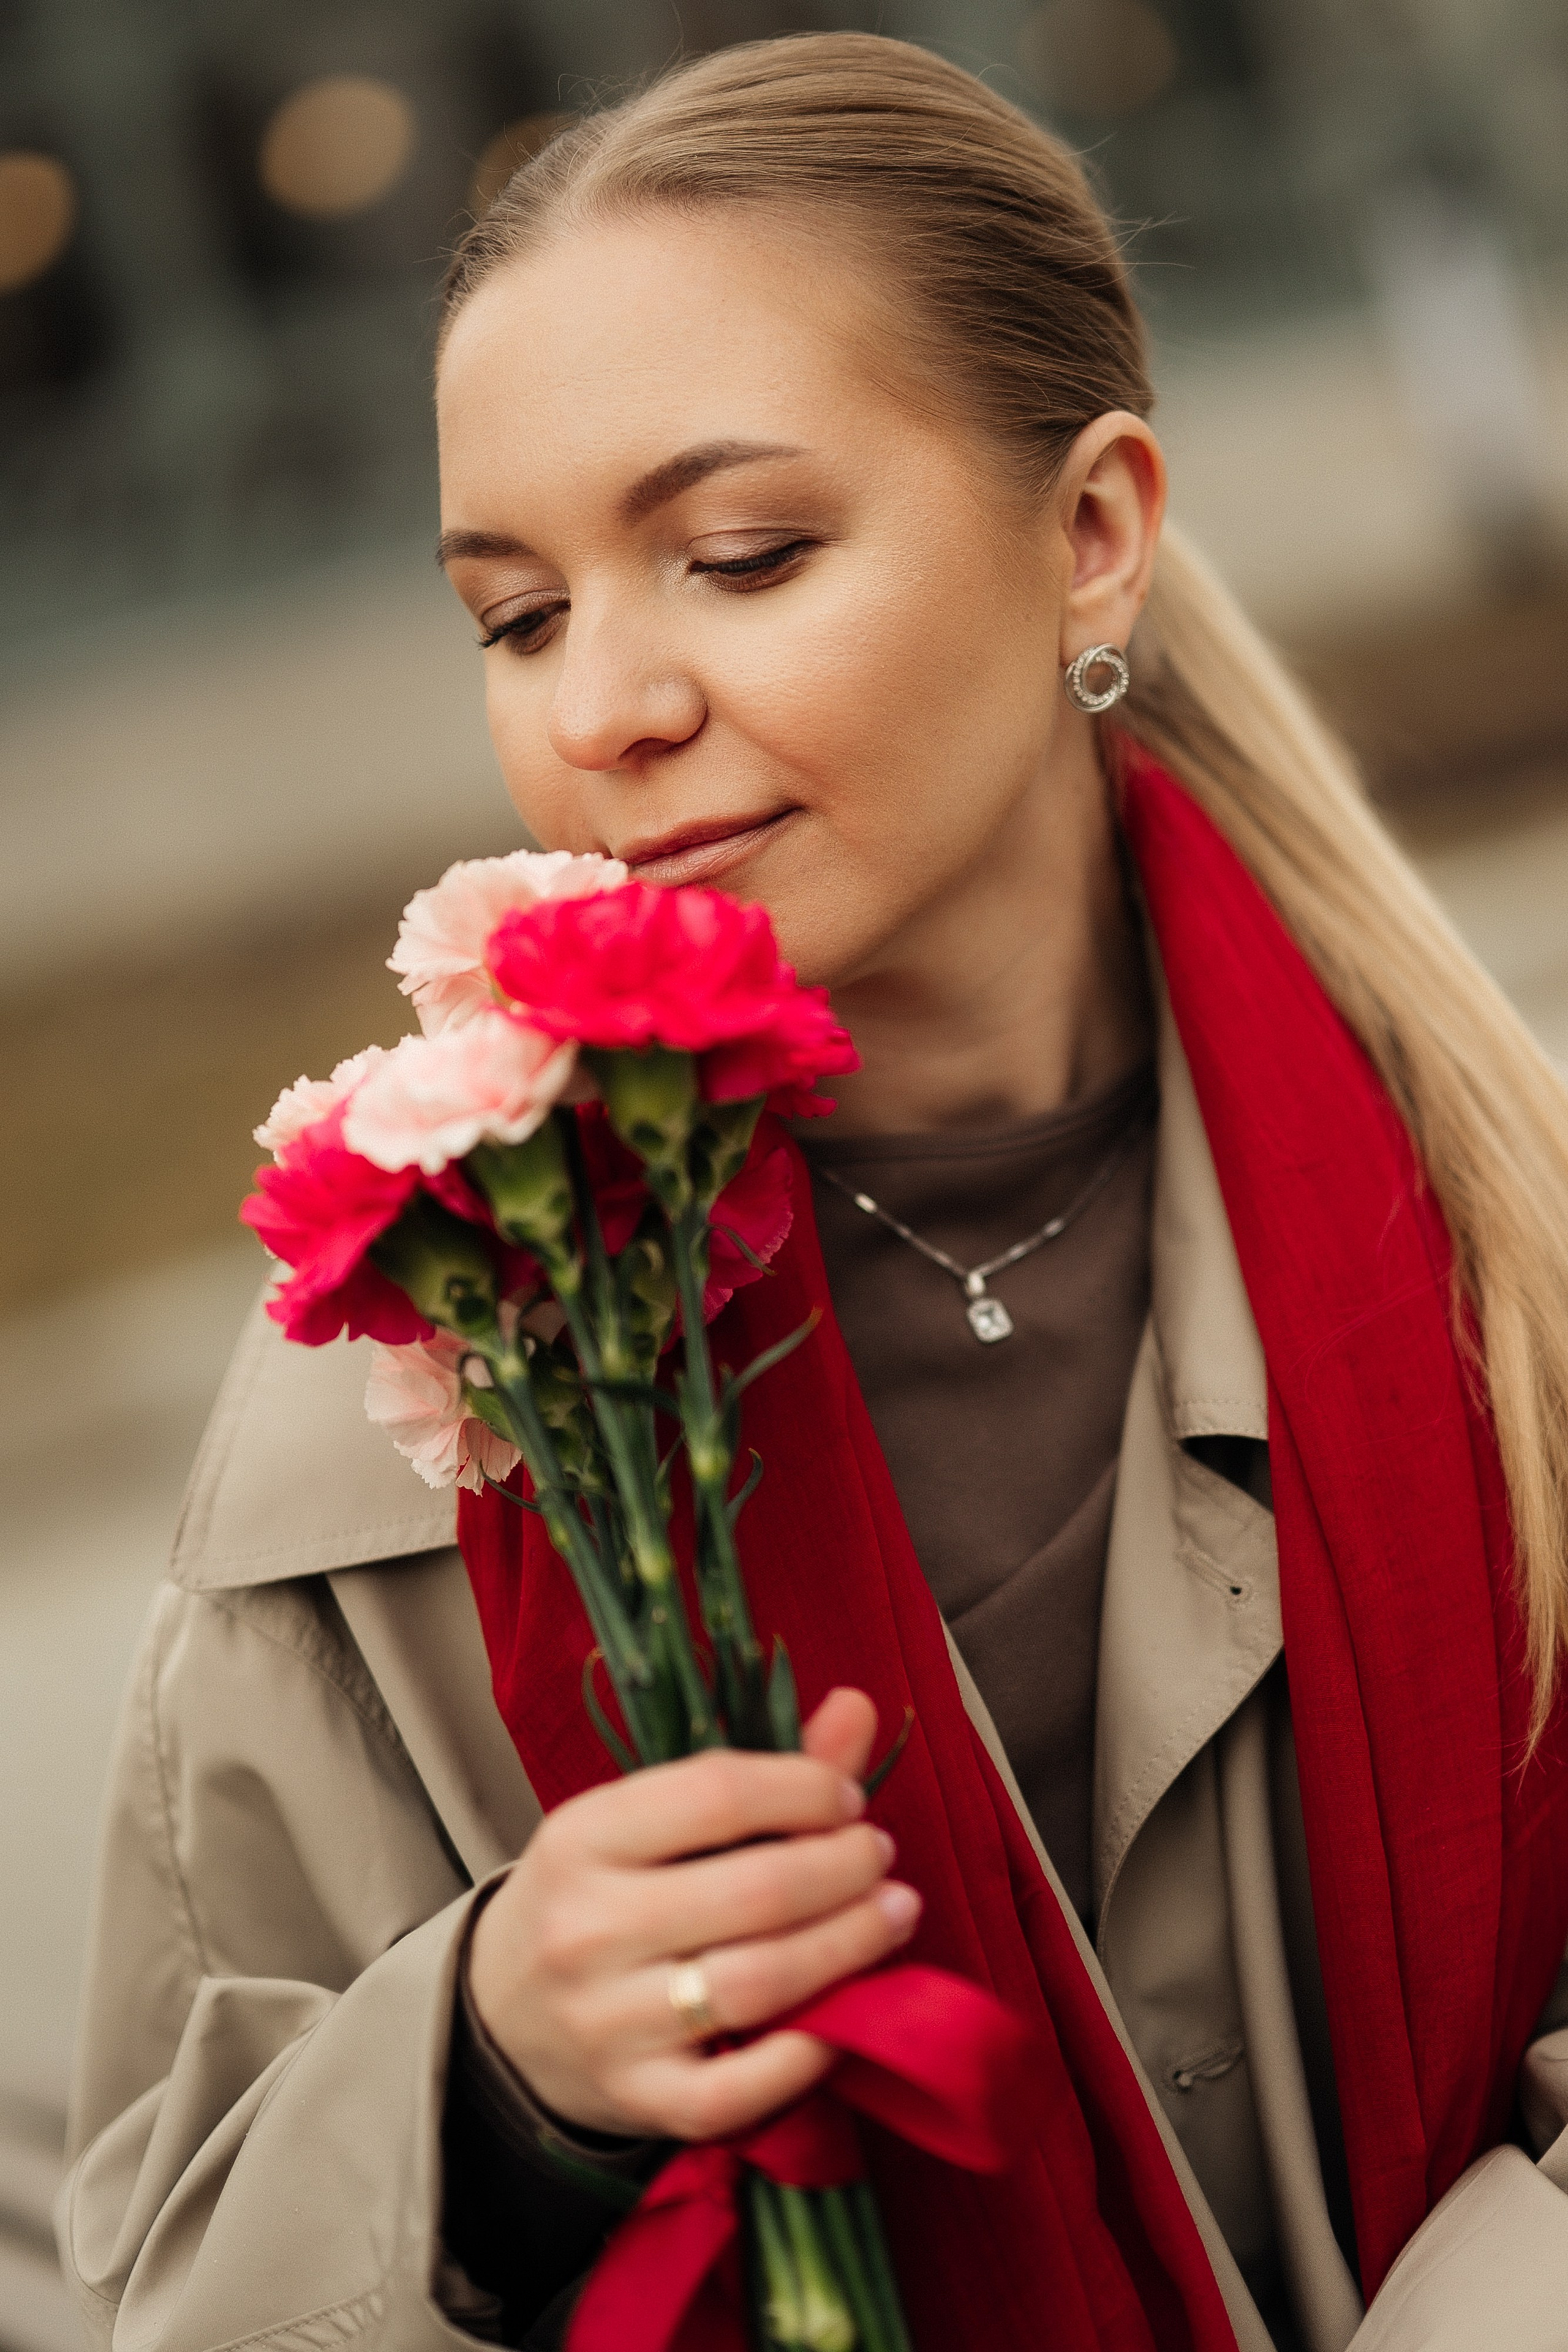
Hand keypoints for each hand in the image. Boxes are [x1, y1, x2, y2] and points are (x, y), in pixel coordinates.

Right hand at [468, 1687, 920, 2140]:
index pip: (719, 1792)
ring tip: (893, 1915)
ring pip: (757, 1984)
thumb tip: (859, 1705)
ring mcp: (607, 2023)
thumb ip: (756, 1776)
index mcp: (582, 1836)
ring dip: (849, 1944)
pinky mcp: (637, 2099)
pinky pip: (740, 2090)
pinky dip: (809, 2051)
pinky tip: (850, 2014)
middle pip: (755, 1891)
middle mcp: (585, 1929)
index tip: (847, 1800)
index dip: (806, 1789)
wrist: (504, 2014)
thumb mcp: (645, 1824)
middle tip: (879, 1858)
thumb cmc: (599, 1897)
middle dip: (843, 1868)